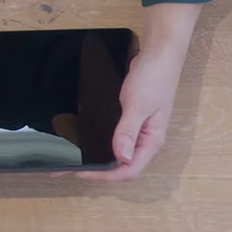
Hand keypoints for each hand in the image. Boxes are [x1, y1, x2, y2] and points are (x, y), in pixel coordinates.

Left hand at [81, 37, 188, 181]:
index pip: (129, 171)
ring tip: (75, 160)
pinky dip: (101, 145)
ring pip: (118, 155)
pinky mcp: (131, 122)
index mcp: (151, 142)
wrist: (160, 55)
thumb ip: (128, 132)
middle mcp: (145, 141)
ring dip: (99, 160)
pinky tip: (87, 142)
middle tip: (71, 169)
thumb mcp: (138, 105)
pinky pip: (116, 140)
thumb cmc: (155, 78)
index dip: (105, 176)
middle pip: (122, 168)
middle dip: (98, 171)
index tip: (82, 172)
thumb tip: (121, 157)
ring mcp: (139, 132)